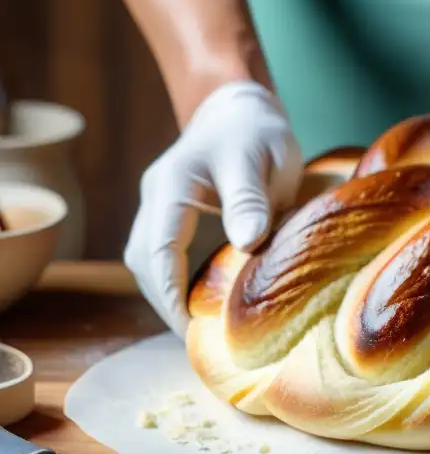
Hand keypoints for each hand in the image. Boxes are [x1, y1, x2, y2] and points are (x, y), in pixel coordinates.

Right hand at [124, 80, 302, 336]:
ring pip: (148, 263)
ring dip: (168, 297)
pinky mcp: (172, 218)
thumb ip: (250, 197)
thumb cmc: (256, 132)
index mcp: (172, 184)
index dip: (170, 292)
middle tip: (199, 343)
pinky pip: (163, 257)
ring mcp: (160, 209)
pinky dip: (177, 284)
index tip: (190, 328)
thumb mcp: (260, 157)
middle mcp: (156, 199)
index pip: (158, 247)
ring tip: (200, 332)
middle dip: (165, 304)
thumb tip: (248, 243)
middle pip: (144, 262)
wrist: (241, 109)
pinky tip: (202, 306)